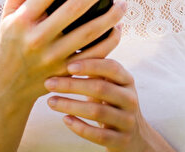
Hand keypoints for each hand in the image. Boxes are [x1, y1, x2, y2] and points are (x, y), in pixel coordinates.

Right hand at [0, 0, 125, 103]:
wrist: (7, 87)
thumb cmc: (10, 43)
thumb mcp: (7, 16)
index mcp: (22, 20)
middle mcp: (37, 38)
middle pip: (74, 8)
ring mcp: (52, 58)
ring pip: (89, 33)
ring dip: (110, 17)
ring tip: (123, 3)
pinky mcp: (66, 72)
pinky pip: (94, 56)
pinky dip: (109, 41)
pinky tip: (118, 27)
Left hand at [45, 59, 173, 151]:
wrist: (135, 137)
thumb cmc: (114, 105)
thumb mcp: (112, 85)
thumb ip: (97, 70)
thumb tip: (70, 43)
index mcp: (127, 81)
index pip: (112, 67)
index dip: (90, 65)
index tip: (68, 65)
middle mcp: (130, 99)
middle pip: (101, 89)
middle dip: (72, 85)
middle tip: (49, 83)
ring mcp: (127, 120)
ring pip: (97, 112)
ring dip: (70, 106)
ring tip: (50, 101)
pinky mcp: (120, 141)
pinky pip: (98, 135)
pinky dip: (80, 127)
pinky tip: (65, 120)